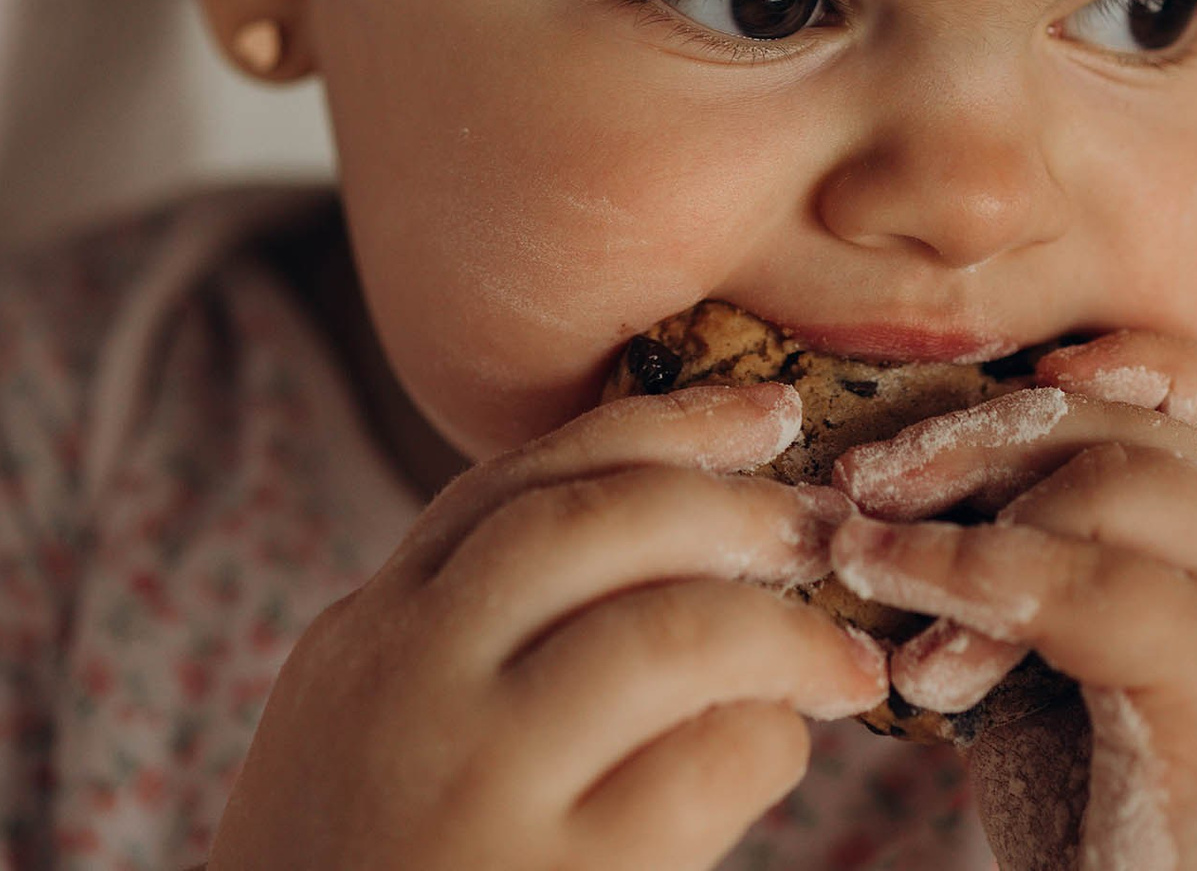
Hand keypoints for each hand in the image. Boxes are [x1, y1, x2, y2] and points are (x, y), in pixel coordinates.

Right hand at [208, 382, 889, 870]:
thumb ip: (453, 645)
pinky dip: (769, 742)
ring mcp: (474, 782)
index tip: (762, 413)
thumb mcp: (355, 743)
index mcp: (358, 641)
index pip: (509, 483)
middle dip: (732, 503)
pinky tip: (778, 757)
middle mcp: (404, 685)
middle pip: (591, 522)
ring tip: (842, 663)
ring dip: (783, 629)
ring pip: (668, 629)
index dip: (656, 429)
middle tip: (820, 528)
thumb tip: (646, 548)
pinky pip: (706, 765)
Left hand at [829, 333, 1196, 870]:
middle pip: (1143, 429)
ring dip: (963, 505)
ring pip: (1120, 480)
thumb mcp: (1082, 702)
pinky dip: (973, 583)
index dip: (1133, 365)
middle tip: (862, 476)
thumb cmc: (1143, 863)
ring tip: (861, 554)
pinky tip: (904, 625)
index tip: (1020, 370)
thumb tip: (893, 518)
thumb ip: (1037, 603)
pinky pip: (1091, 586)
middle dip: (987, 431)